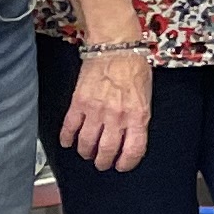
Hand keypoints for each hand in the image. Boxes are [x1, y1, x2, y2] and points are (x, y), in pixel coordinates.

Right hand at [60, 47, 153, 172]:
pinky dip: (67, 138)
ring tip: (87, 153)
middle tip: (102, 163)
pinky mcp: (78, 103)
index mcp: (137, 115)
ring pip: (87, 143)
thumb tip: (132, 133)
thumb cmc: (134, 67)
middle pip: (107, 151)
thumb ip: (139, 116)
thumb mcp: (146, 95)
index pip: (133, 150)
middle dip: (104, 162)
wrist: (115, 47)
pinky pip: (70, 127)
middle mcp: (116, 116)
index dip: (127, 163)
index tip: (123, 165)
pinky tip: (68, 142)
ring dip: (86, 152)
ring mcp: (96, 111)